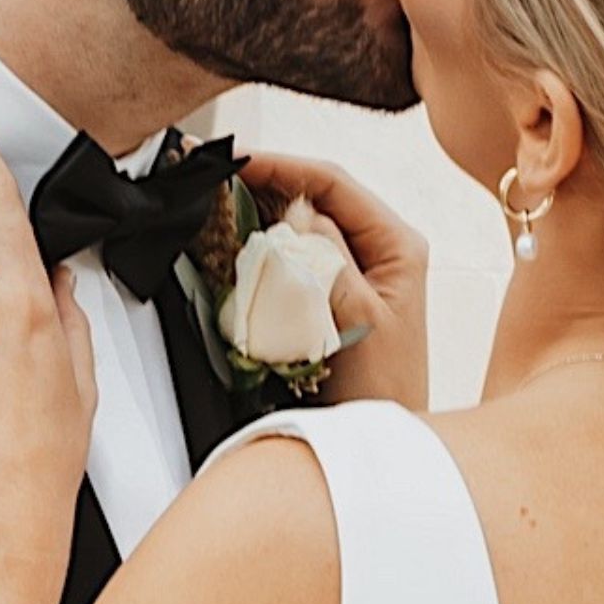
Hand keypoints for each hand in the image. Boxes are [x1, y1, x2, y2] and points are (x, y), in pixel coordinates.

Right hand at [224, 148, 431, 412]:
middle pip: (310, 199)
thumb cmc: (383, 390)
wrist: (381, 443)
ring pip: (294, 230)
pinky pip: (287, 263)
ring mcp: (349, 275)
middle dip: (259, 186)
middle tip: (208, 176)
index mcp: (396, 245)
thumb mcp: (358, 318)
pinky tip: (226, 247)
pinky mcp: (325, 299)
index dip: (281, 166)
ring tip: (208, 204)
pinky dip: (256, 253)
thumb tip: (296, 211)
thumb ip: (328, 260)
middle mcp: (375, 252)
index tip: (236, 160)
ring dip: (253, 218)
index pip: (332, 184)